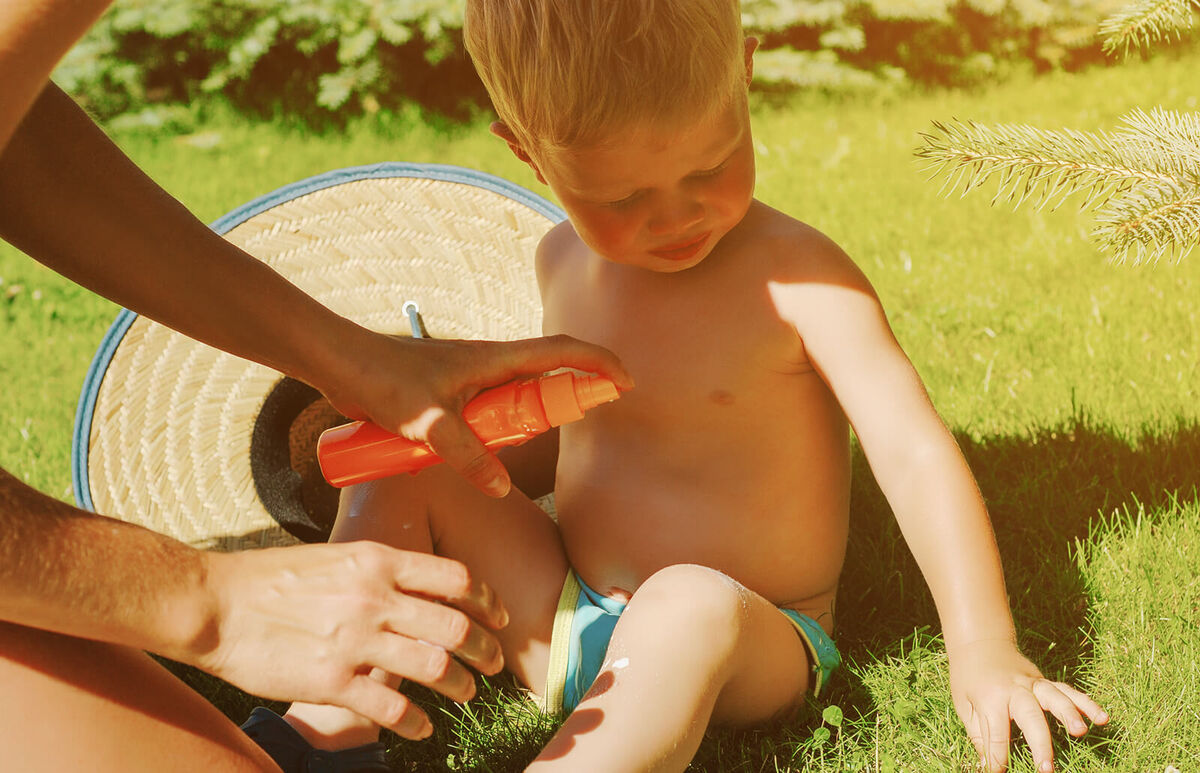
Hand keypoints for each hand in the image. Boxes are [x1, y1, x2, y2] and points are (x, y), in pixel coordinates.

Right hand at [192, 541, 507, 739]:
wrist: (215, 605)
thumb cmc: (271, 578)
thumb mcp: (336, 557)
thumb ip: (379, 571)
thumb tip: (418, 587)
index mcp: (377, 561)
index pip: (456, 580)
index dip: (486, 602)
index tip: (498, 618)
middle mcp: (374, 598)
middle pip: (455, 627)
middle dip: (485, 649)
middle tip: (493, 662)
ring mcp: (355, 641)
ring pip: (434, 667)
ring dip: (459, 685)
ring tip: (465, 693)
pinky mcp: (332, 682)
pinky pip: (392, 708)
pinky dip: (417, 722)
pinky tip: (423, 728)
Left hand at [318, 330, 632, 496]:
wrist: (339, 364)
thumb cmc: (381, 379)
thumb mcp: (428, 422)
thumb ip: (466, 454)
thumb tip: (502, 486)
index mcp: (493, 359)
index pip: (561, 352)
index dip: (598, 363)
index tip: (625, 383)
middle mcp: (488, 366)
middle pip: (547, 376)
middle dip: (575, 393)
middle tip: (591, 417)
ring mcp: (470, 381)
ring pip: (517, 399)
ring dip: (534, 417)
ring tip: (532, 444)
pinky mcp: (450, 396)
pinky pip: (488, 415)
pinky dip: (500, 431)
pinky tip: (485, 457)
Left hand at [949, 639, 1108, 771]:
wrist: (979, 643)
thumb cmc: (968, 678)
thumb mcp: (963, 705)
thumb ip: (978, 734)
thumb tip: (988, 765)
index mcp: (991, 697)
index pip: (996, 734)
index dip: (997, 758)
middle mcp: (1015, 689)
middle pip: (1030, 716)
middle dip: (1040, 743)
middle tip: (1047, 769)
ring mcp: (1034, 683)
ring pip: (1055, 698)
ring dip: (1069, 714)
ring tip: (1081, 732)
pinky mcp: (1046, 681)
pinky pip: (1069, 692)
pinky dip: (1086, 703)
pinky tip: (1102, 718)